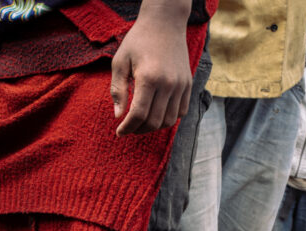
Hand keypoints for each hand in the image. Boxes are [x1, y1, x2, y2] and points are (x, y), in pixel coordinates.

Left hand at [111, 13, 191, 135]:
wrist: (165, 23)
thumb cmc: (138, 41)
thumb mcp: (120, 62)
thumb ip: (117, 90)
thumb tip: (118, 115)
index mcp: (149, 78)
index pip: (138, 114)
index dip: (127, 128)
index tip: (119, 132)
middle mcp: (168, 83)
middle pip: (154, 122)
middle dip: (138, 130)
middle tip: (128, 128)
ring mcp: (181, 84)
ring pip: (169, 120)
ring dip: (154, 127)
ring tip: (141, 123)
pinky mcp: (188, 84)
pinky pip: (181, 111)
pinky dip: (168, 118)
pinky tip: (156, 114)